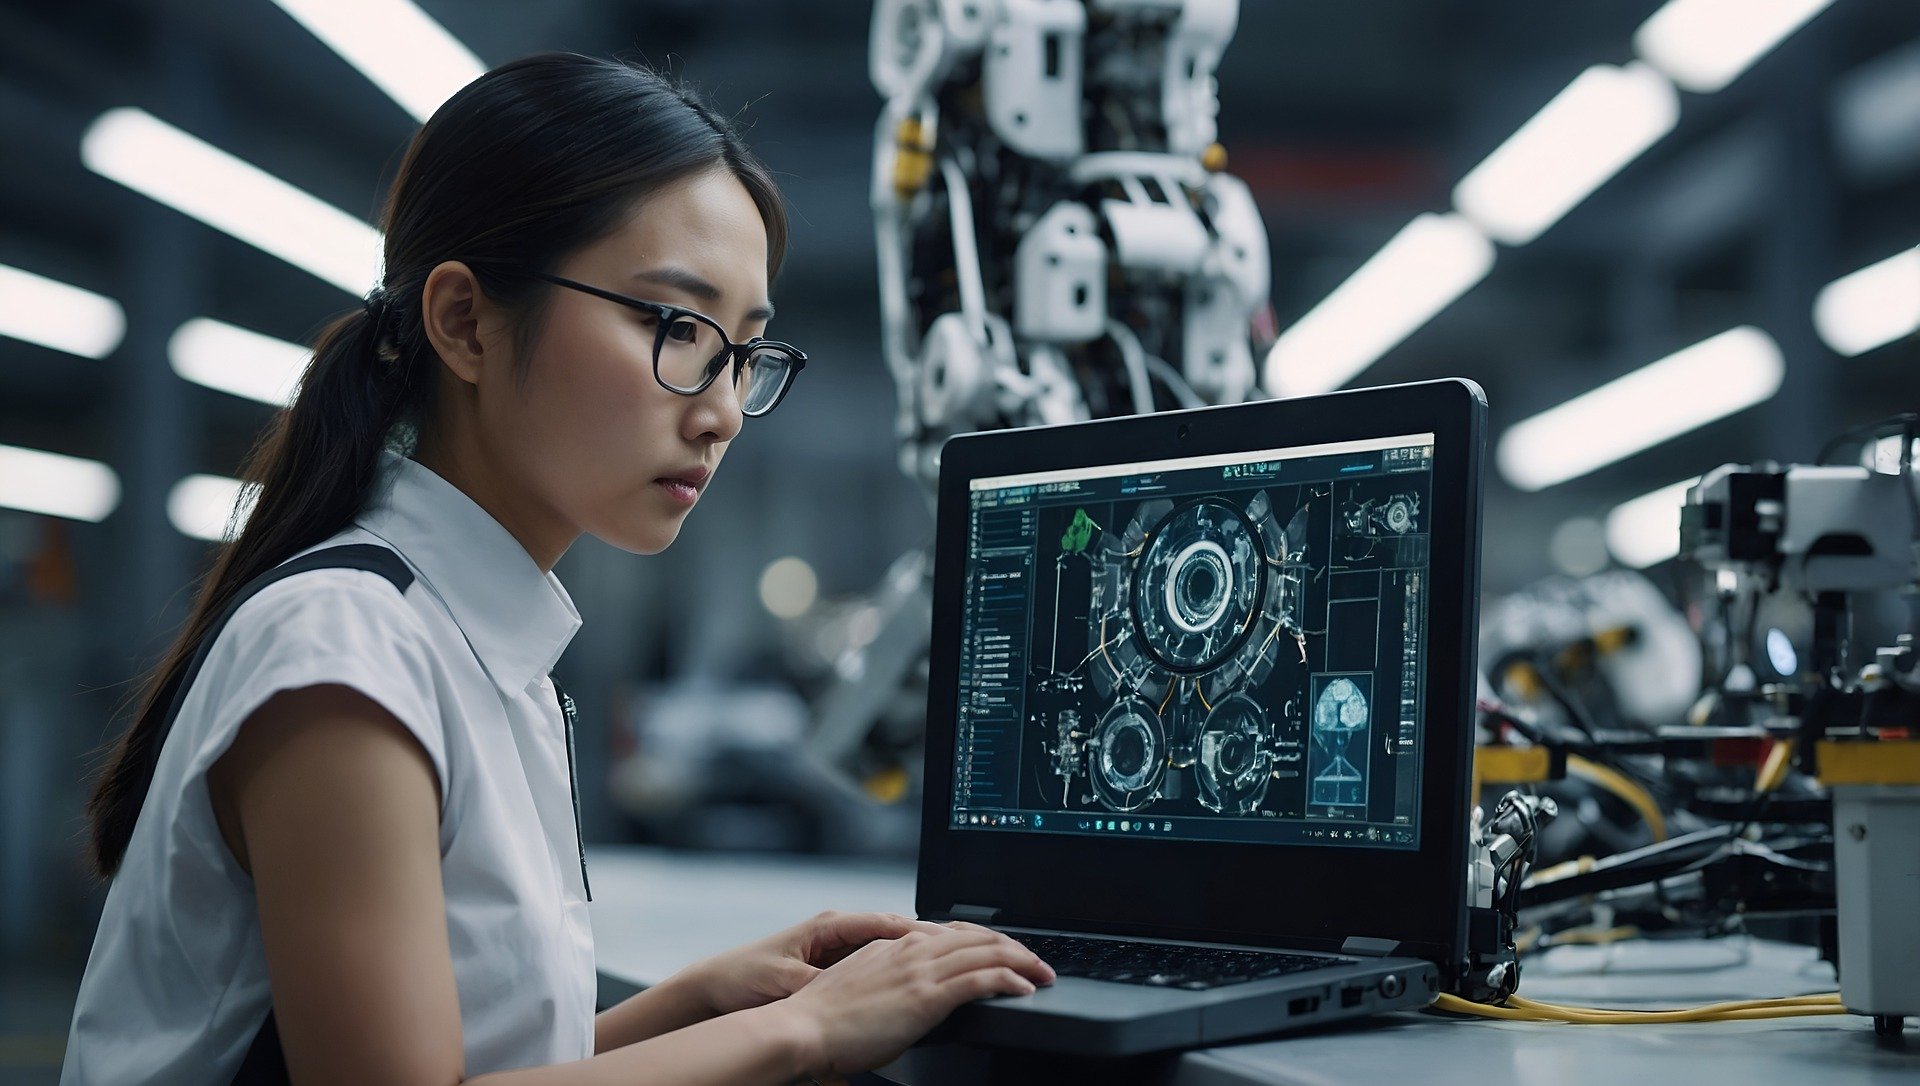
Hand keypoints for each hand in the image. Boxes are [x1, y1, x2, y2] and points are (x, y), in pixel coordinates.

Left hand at [675, 909, 950, 1016]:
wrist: (717, 986)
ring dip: (922, 952)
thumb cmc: (746, 977)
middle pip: (898, 930)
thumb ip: (820, 981)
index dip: (924, 931)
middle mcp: (837, 930)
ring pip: (891, 945)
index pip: (887, 923)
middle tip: (975, 946)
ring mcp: (836, 945)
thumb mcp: (786, 980)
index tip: (954, 939)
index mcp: (829, 926)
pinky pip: (877, 960)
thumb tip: (849, 987)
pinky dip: (901, 966)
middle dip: (936, 938)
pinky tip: (919, 979)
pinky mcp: (832, 962)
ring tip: (960, 961)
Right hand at [772, 921, 1055, 1076]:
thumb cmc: (823, 1017)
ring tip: (1042, 973)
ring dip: (1023, 960)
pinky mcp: (926, 996)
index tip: (1005, 949)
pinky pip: (981, 980)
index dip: (986, 939)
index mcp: (895, 945)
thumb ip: (886, 979)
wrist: (804, 1028)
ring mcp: (920, 971)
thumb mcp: (859, 985)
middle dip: (1015, 947)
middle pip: (978, 937)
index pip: (953, 932)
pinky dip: (1010, 980)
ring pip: (987, 953)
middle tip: (1037, 961)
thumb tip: (903, 991)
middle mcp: (911, 950)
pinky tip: (1024, 988)